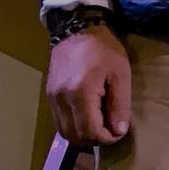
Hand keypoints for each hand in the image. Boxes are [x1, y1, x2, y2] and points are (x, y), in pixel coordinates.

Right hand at [46, 25, 131, 145]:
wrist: (77, 29)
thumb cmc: (104, 50)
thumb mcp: (120, 76)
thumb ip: (120, 105)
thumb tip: (119, 131)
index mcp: (80, 93)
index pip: (89, 131)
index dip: (106, 139)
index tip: (118, 132)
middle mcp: (60, 99)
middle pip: (73, 136)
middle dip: (94, 140)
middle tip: (110, 131)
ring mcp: (51, 98)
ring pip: (63, 131)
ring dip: (82, 135)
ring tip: (100, 125)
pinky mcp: (48, 95)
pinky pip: (58, 120)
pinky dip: (73, 125)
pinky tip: (88, 116)